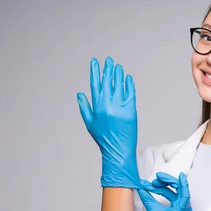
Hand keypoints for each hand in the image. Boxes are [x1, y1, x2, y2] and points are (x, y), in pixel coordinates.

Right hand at [77, 57, 140, 188]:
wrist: (118, 149)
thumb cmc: (103, 138)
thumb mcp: (90, 123)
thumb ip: (84, 107)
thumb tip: (79, 93)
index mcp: (97, 107)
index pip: (95, 84)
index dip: (95, 72)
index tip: (95, 62)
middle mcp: (108, 105)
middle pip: (108, 82)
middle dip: (108, 70)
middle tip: (109, 60)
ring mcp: (121, 107)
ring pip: (119, 86)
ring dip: (118, 75)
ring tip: (117, 66)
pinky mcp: (131, 110)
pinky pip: (130, 94)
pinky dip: (129, 85)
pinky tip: (128, 78)